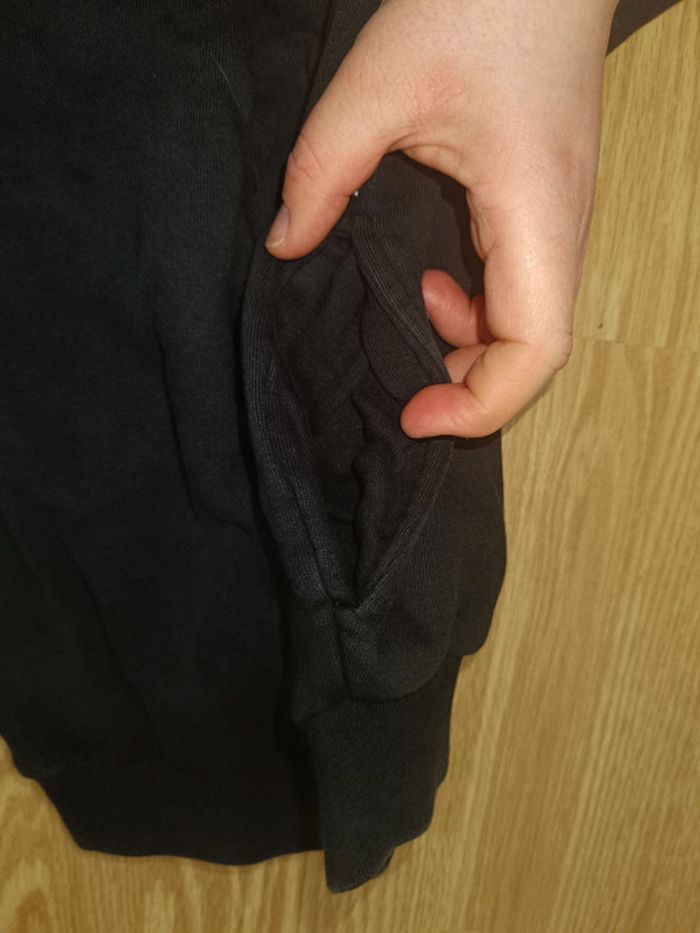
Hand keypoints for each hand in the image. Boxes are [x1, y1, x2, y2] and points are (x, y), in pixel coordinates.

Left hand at [265, 0, 618, 437]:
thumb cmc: (478, 4)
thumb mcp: (375, 86)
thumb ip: (320, 172)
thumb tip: (287, 244)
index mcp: (534, 211)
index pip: (536, 351)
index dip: (480, 405)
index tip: (413, 414)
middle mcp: (561, 229)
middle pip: (534, 353)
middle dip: (467, 383)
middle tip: (398, 382)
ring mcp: (560, 221)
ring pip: (529, 325)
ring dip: (467, 343)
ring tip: (407, 310)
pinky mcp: (544, 208)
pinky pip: (521, 289)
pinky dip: (473, 308)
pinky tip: (429, 275)